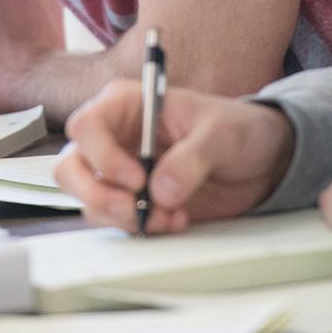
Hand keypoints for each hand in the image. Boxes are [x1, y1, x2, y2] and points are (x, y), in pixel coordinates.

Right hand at [55, 79, 295, 232]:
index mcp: (125, 104)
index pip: (85, 125)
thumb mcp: (221, 134)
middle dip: (98, 194)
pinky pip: (115, 220)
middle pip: (70, 166)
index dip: (101, 155)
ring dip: (123, 216)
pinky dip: (140, 227)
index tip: (137, 178)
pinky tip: (175, 219)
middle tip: (136, 208)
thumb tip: (160, 191)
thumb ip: (191, 158)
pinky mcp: (132, 199)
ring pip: (87, 198)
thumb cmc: (237, 129)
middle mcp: (113, 137)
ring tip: (168, 215)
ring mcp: (119, 170)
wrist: (261, 161)